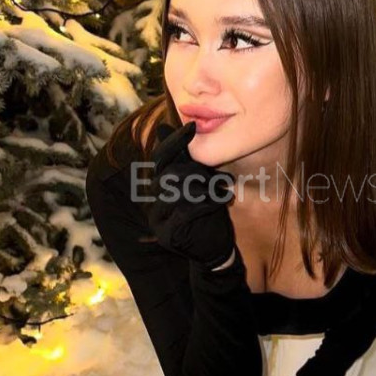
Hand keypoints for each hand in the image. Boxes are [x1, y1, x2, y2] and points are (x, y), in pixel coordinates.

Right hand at [145, 121, 236, 270]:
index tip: (191, 127)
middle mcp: (153, 200)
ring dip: (205, 187)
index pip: (159, 158)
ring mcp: (156, 219)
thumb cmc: (209, 211)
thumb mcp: (201, 181)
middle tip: (217, 177)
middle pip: (169, 173)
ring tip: (222, 188)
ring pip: (178, 191)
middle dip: (197, 171)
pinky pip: (186, 212)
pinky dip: (208, 202)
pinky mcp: (166, 235)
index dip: (174, 141)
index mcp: (158, 184)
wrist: (214, 249)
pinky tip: (223, 200)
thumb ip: (187, 159)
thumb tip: (165, 126)